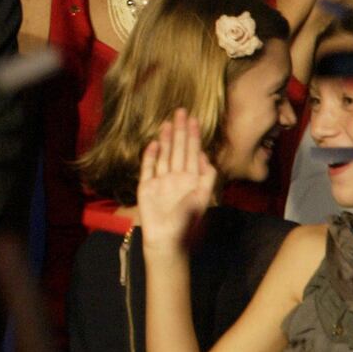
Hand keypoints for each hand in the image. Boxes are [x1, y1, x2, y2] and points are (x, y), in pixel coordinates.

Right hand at [136, 108, 215, 253]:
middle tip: (181, 111)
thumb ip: (205, 178)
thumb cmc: (187, 223)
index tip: (194, 119)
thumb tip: (204, 156)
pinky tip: (154, 143)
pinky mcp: (147, 186)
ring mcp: (161, 180)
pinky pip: (149, 167)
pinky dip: (151, 155)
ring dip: (167, 139)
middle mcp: (176, 176)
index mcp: (191, 179)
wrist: (166, 239)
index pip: (192, 152)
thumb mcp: (202, 199)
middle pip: (178, 149)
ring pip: (165, 155)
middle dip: (180, 131)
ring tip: (168, 122)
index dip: (193, 136)